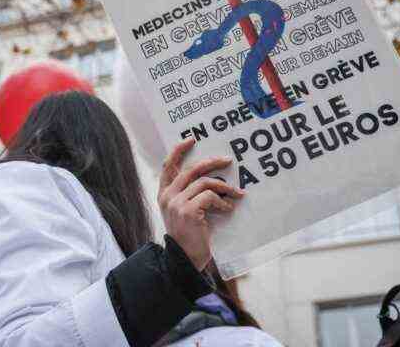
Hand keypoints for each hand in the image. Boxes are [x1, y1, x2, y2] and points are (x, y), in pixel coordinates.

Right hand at [158, 139, 243, 270]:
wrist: (184, 259)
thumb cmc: (189, 236)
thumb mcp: (184, 212)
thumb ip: (189, 194)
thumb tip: (210, 178)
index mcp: (164, 194)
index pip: (167, 165)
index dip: (179, 150)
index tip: (192, 139)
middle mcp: (167, 196)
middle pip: (191, 169)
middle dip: (212, 162)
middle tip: (228, 161)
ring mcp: (176, 203)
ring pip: (204, 182)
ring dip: (224, 187)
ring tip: (235, 193)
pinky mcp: (188, 210)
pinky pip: (210, 197)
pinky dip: (223, 202)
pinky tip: (228, 209)